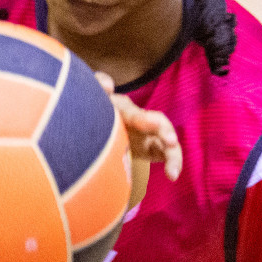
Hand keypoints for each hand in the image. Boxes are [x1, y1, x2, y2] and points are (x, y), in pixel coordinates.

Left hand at [96, 72, 181, 208]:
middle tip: (171, 143)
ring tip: (172, 172)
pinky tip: (172, 175)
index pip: (131, 111)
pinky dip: (172, 162)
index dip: (142, 119)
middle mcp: (137, 118)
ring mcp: (146, 132)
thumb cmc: (91, 114)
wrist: (91, 132)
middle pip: (156, 122)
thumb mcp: (89, 102)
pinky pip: (165, 153)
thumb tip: (108, 86)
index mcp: (120, 109)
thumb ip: (96, 88)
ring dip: (172, 154)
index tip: (153, 125)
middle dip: (164, 131)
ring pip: (165, 139)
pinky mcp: (150, 147)